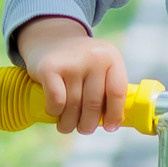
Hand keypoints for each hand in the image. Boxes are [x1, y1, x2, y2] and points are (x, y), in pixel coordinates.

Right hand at [15, 15, 131, 133]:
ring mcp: (72, 62)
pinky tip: (54, 113)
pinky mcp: (50, 68)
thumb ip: (107, 88)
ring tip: (67, 126)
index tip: (109, 127)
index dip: (115, 115)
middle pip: (94, 104)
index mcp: (111, 57)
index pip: (117, 92)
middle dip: (88, 124)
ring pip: (74, 106)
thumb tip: (113, 123)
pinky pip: (57, 102)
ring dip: (69, 123)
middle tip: (84, 129)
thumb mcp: (100, 66)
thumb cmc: (79, 63)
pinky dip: (55, 113)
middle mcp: (94, 57)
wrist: (49, 38)